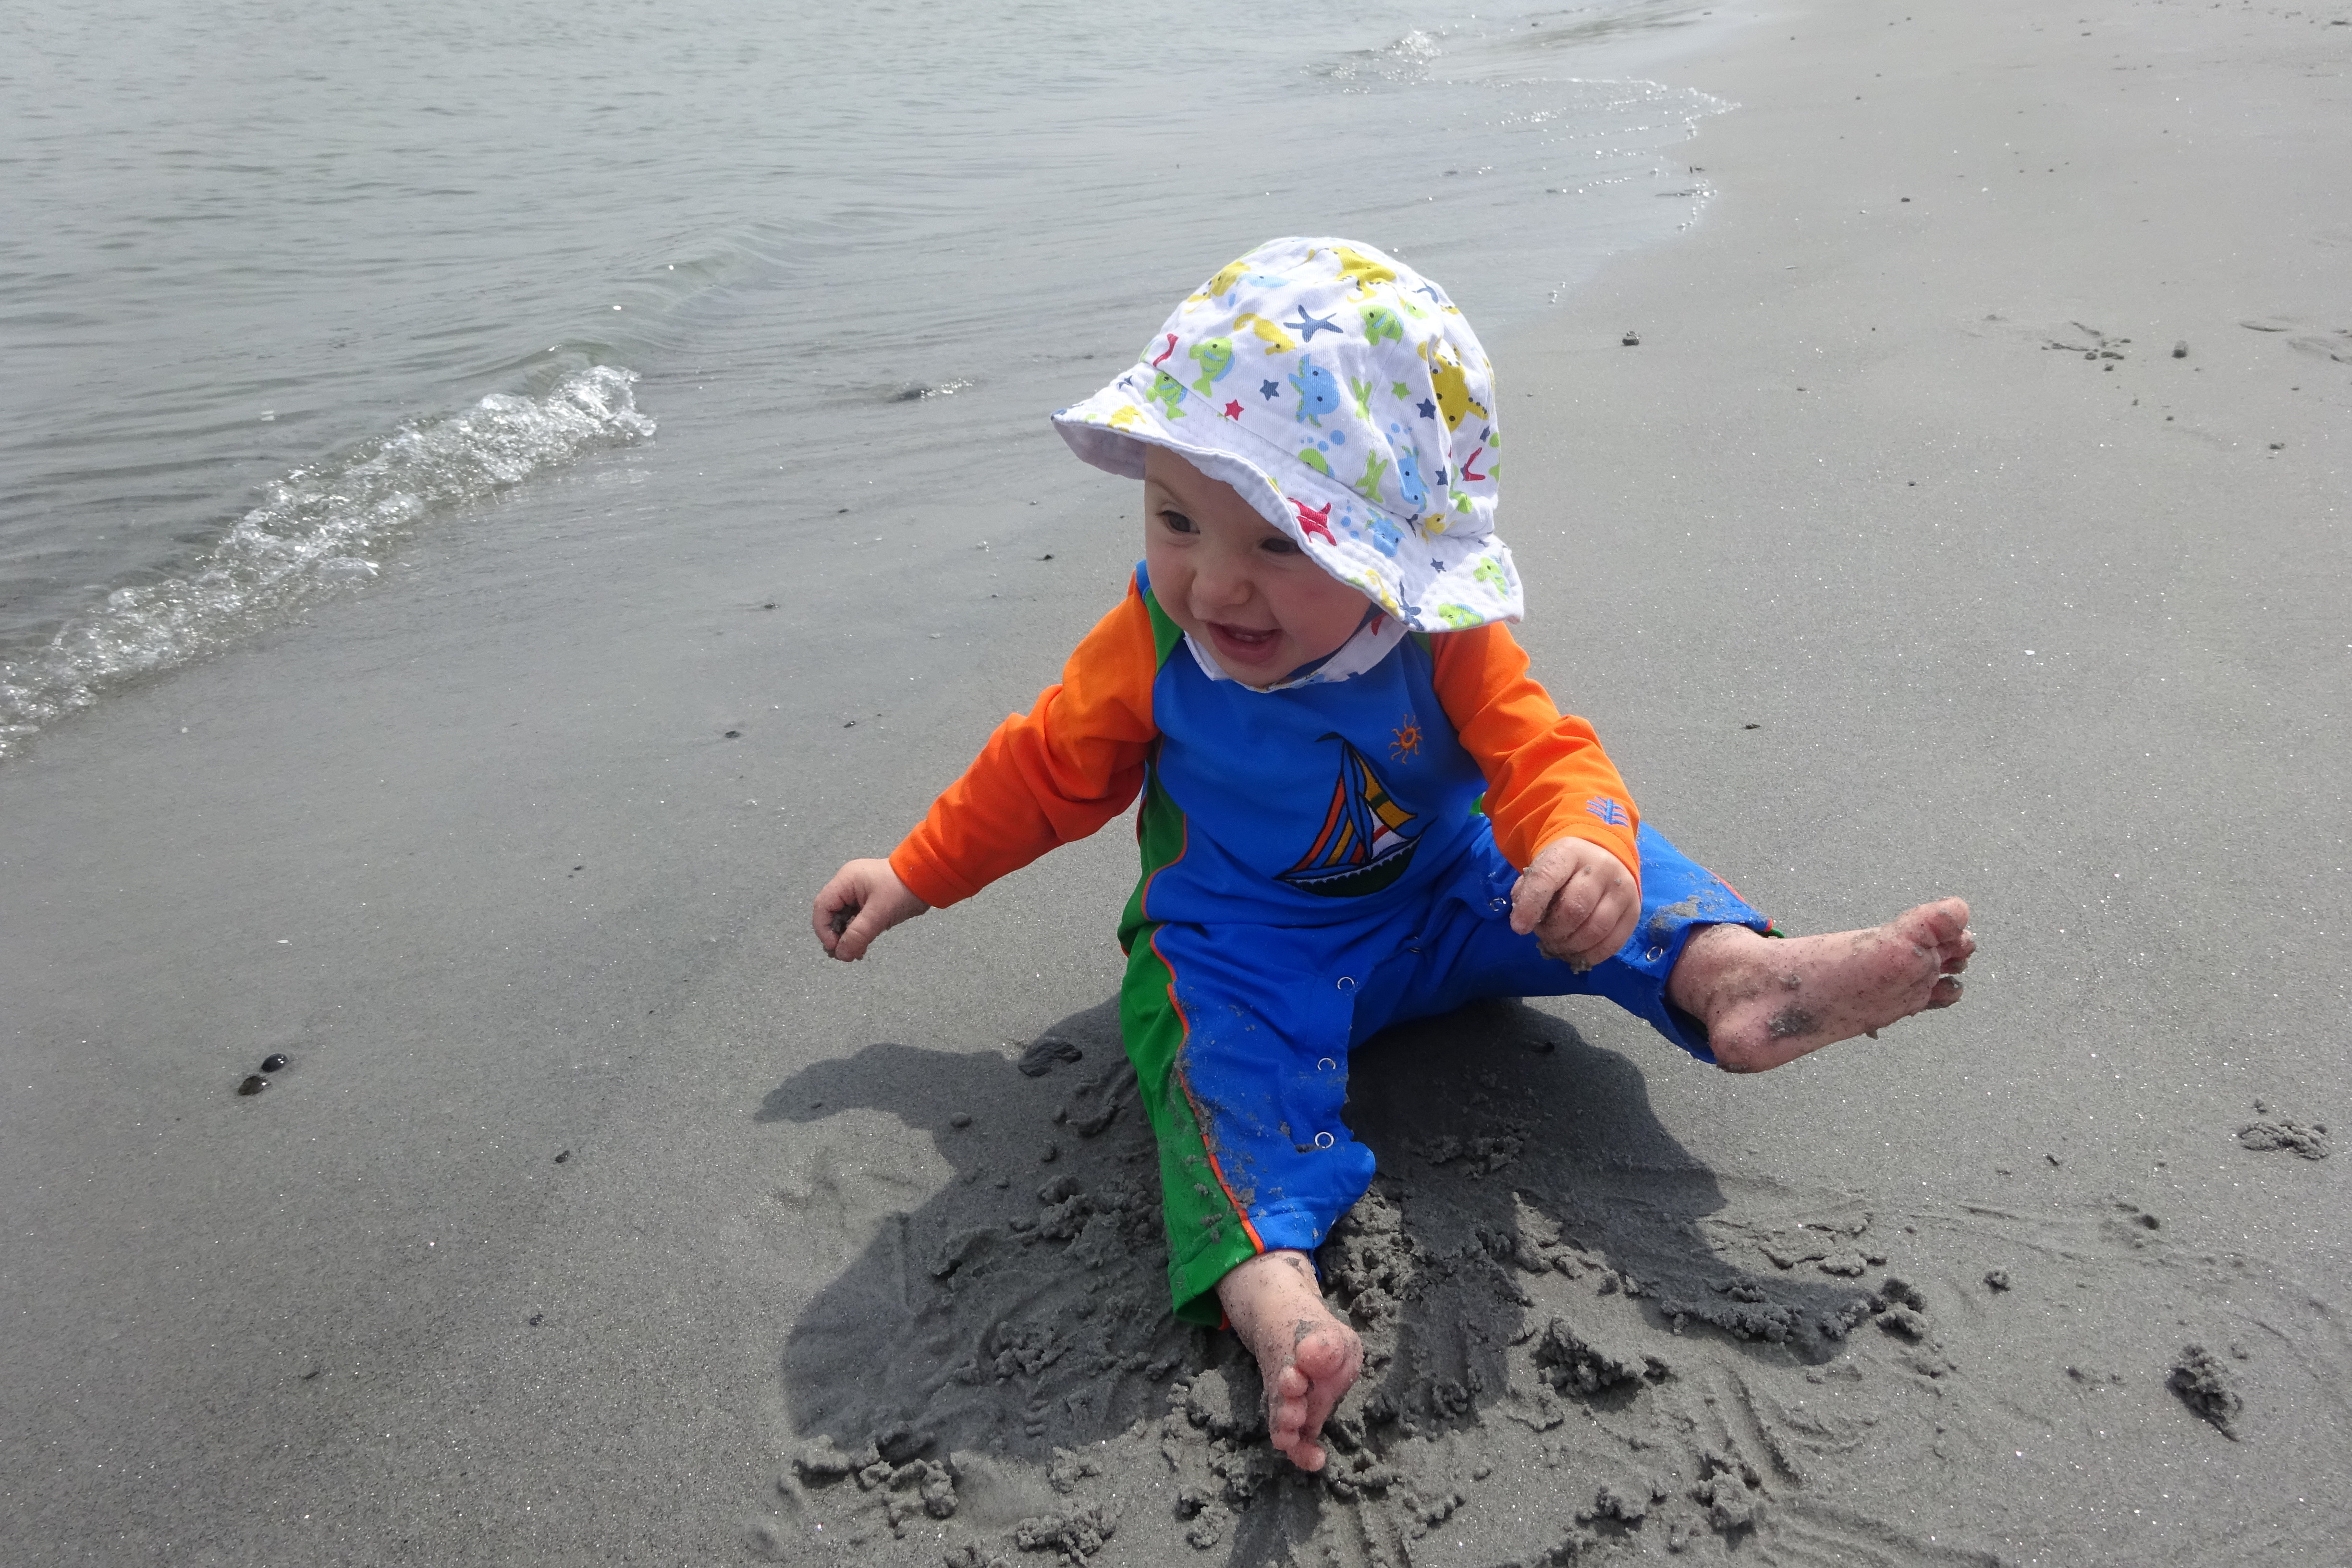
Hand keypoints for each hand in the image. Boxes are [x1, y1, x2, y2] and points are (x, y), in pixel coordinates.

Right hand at [812, 858, 929, 960]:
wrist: (930, 878)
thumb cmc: (903, 890)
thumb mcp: (879, 914)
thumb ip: (858, 935)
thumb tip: (841, 955)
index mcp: (845, 880)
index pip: (822, 907)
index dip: (823, 930)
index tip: (835, 947)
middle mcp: (848, 884)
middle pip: (831, 913)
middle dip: (836, 936)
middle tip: (845, 954)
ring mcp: (858, 892)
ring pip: (844, 918)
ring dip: (848, 937)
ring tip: (855, 954)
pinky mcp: (869, 900)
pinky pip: (856, 918)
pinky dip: (858, 933)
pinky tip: (862, 947)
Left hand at [1509, 837, 1639, 970]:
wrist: (1603, 858)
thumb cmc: (1565, 870)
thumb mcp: (1543, 868)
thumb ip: (1528, 890)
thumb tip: (1524, 921)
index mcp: (1570, 852)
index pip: (1547, 878)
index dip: (1530, 906)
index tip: (1519, 928)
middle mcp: (1601, 868)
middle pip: (1574, 909)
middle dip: (1553, 931)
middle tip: (1544, 935)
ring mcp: (1622, 890)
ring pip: (1595, 930)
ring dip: (1570, 946)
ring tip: (1558, 945)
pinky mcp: (1634, 911)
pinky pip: (1612, 943)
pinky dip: (1590, 955)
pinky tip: (1576, 953)